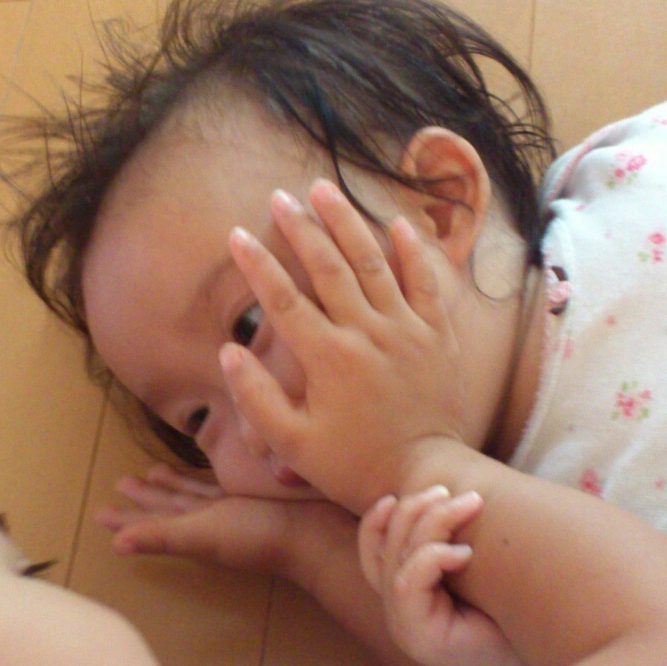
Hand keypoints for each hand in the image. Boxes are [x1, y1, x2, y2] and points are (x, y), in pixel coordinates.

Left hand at [96, 463, 355, 581]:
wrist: (318, 534)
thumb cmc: (259, 536)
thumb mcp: (204, 535)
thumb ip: (162, 536)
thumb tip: (114, 544)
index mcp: (193, 530)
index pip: (151, 523)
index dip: (127, 519)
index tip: (100, 514)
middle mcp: (208, 520)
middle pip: (166, 507)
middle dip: (142, 499)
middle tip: (118, 486)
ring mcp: (232, 507)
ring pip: (190, 494)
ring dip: (168, 485)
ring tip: (147, 474)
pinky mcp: (254, 492)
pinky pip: (219, 483)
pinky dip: (204, 477)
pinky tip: (198, 466)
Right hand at [220, 179, 468, 513]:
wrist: (426, 475)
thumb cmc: (353, 466)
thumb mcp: (293, 445)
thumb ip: (257, 398)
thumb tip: (228, 351)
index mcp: (327, 358)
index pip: (282, 299)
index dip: (256, 264)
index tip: (236, 235)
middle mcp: (367, 334)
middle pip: (327, 267)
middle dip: (300, 227)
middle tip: (280, 196)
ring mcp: (407, 330)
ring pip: (373, 262)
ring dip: (347, 222)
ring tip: (326, 189)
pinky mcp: (438, 336)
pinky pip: (426, 282)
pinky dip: (411, 251)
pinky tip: (396, 222)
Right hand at [358, 486, 529, 665]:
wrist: (526, 660)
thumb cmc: (504, 611)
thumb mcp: (471, 570)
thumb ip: (450, 542)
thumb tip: (454, 494)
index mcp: (403, 592)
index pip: (370, 550)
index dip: (375, 520)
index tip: (395, 495)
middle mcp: (395, 608)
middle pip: (387, 545)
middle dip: (417, 509)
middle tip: (454, 493)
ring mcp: (402, 624)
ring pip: (398, 559)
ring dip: (432, 523)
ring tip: (469, 505)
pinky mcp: (416, 636)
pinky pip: (407, 584)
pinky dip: (432, 558)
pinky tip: (464, 553)